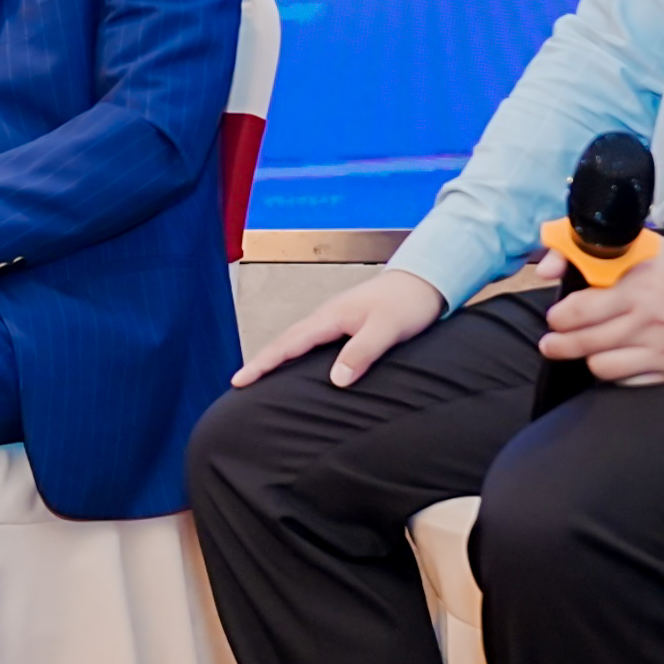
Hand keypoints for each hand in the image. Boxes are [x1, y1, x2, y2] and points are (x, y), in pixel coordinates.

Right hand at [235, 267, 447, 388]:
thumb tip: (336, 381)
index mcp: (330, 317)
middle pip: (285, 342)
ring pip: (297, 341)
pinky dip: (296, 354)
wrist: (424, 280)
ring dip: (276, 358)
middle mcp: (326, 317)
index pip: (289, 344)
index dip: (263, 363)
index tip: (240, 380)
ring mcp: (334, 320)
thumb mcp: (387, 329)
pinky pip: (311, 342)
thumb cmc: (407, 303)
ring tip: (259, 378)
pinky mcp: (345, 325)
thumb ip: (362, 353)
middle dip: (261, 362)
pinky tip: (296, 366)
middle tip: (238, 383)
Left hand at [536, 239, 663, 386]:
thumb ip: (582, 251)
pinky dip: (615, 372)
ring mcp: (663, 349)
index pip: (579, 311)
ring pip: (602, 367)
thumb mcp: (632, 246)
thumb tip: (545, 270)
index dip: (558, 317)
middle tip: (552, 341)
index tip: (555, 317)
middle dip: (558, 344)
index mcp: (637, 287)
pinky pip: (627, 382)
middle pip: (584, 343)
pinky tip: (615, 357)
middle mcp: (649, 321)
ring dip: (589, 357)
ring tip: (587, 347)